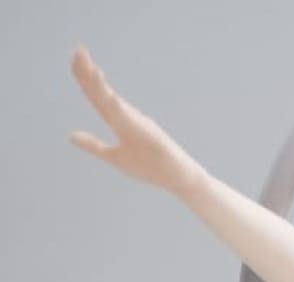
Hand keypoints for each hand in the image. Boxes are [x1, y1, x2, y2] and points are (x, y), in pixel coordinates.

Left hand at [70, 45, 203, 195]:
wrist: (180, 178)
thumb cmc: (150, 167)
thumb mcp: (115, 158)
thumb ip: (94, 146)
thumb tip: (71, 136)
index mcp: (119, 121)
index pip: (97, 96)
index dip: (84, 77)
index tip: (75, 56)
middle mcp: (128, 118)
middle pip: (103, 94)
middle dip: (89, 73)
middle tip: (78, 50)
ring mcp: (139, 124)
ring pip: (115, 103)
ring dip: (103, 86)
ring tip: (90, 66)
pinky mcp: (149, 134)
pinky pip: (131, 120)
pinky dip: (118, 107)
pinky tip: (109, 96)